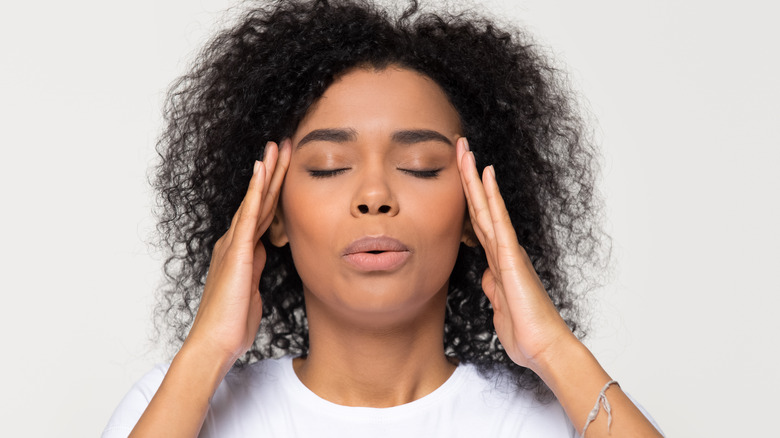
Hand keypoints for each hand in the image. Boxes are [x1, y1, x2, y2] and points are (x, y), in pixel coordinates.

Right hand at [185, 140, 290, 364]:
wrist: (216, 342)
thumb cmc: (233, 322)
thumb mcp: (252, 289)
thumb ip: (256, 269)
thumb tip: (263, 256)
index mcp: (241, 250)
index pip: (262, 212)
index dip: (274, 188)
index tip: (285, 166)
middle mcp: (235, 242)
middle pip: (259, 200)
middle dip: (272, 171)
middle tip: (284, 143)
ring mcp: (234, 245)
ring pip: (254, 201)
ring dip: (267, 172)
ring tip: (277, 147)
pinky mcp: (237, 253)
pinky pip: (249, 216)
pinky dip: (256, 192)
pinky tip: (262, 171)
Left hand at [456, 137, 576, 370]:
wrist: (543, 347)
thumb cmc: (524, 330)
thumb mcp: (499, 305)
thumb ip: (493, 288)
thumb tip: (487, 277)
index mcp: (498, 260)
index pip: (477, 221)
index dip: (466, 196)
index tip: (456, 173)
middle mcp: (503, 249)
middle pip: (480, 206)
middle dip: (468, 176)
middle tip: (459, 146)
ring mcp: (508, 251)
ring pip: (487, 206)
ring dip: (475, 178)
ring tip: (465, 150)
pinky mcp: (512, 257)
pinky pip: (499, 221)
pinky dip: (492, 197)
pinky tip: (486, 175)